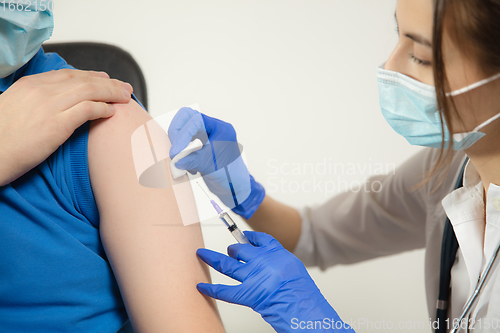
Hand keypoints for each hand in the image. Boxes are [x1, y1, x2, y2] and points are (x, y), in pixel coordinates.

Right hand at [0, 69, 132, 185]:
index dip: (91, 76)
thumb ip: (36, 100)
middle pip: (84, 80)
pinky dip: (104, 109)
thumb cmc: (1, 138)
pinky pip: (88, 110)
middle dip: (109, 83)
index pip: (69, 74)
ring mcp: (50, 106)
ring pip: (90, 91)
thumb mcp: (16, 107)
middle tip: (125, 88)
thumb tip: (56, 103)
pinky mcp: (57, 124)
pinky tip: (113, 112)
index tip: (106, 79)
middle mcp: (42, 91)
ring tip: (126, 98)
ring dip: (112, 93)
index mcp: (30, 84)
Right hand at [168, 107, 264, 218]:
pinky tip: (187, 167)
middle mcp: (212, 129)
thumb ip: (192, 160)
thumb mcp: (211, 166)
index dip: (183, 134)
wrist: (234, 187)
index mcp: (220, 128)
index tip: (177, 152)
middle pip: (187, 118)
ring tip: (182, 161)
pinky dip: (181, 153)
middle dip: (177, 133)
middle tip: (175, 151)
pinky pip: (183, 142)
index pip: (195, 120)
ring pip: (183, 129)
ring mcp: (205, 137)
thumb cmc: (230, 175)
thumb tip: (175, 159)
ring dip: (179, 144)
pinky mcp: (198, 146)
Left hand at [197, 231, 354, 332]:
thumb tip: (268, 260)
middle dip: (232, 249)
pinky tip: (201, 287)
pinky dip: (211, 289)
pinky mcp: (246, 293)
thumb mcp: (294, 268)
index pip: (260, 239)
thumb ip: (278, 261)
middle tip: (229, 250)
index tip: (244, 235)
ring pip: (226, 264)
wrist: (304, 306)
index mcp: (275, 253)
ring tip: (203, 255)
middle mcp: (261, 261)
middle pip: (239, 250)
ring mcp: (252, 277)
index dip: (249, 237)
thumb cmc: (302, 291)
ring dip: (212, 259)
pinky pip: (224, 291)